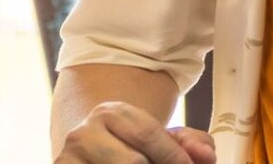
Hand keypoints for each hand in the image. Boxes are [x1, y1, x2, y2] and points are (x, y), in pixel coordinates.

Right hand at [56, 102, 215, 162]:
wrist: (90, 150)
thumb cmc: (135, 147)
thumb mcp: (163, 136)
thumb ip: (192, 142)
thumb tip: (206, 156)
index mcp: (111, 113)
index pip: (147, 134)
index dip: (173, 156)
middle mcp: (83, 133)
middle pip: (131, 162)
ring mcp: (66, 158)